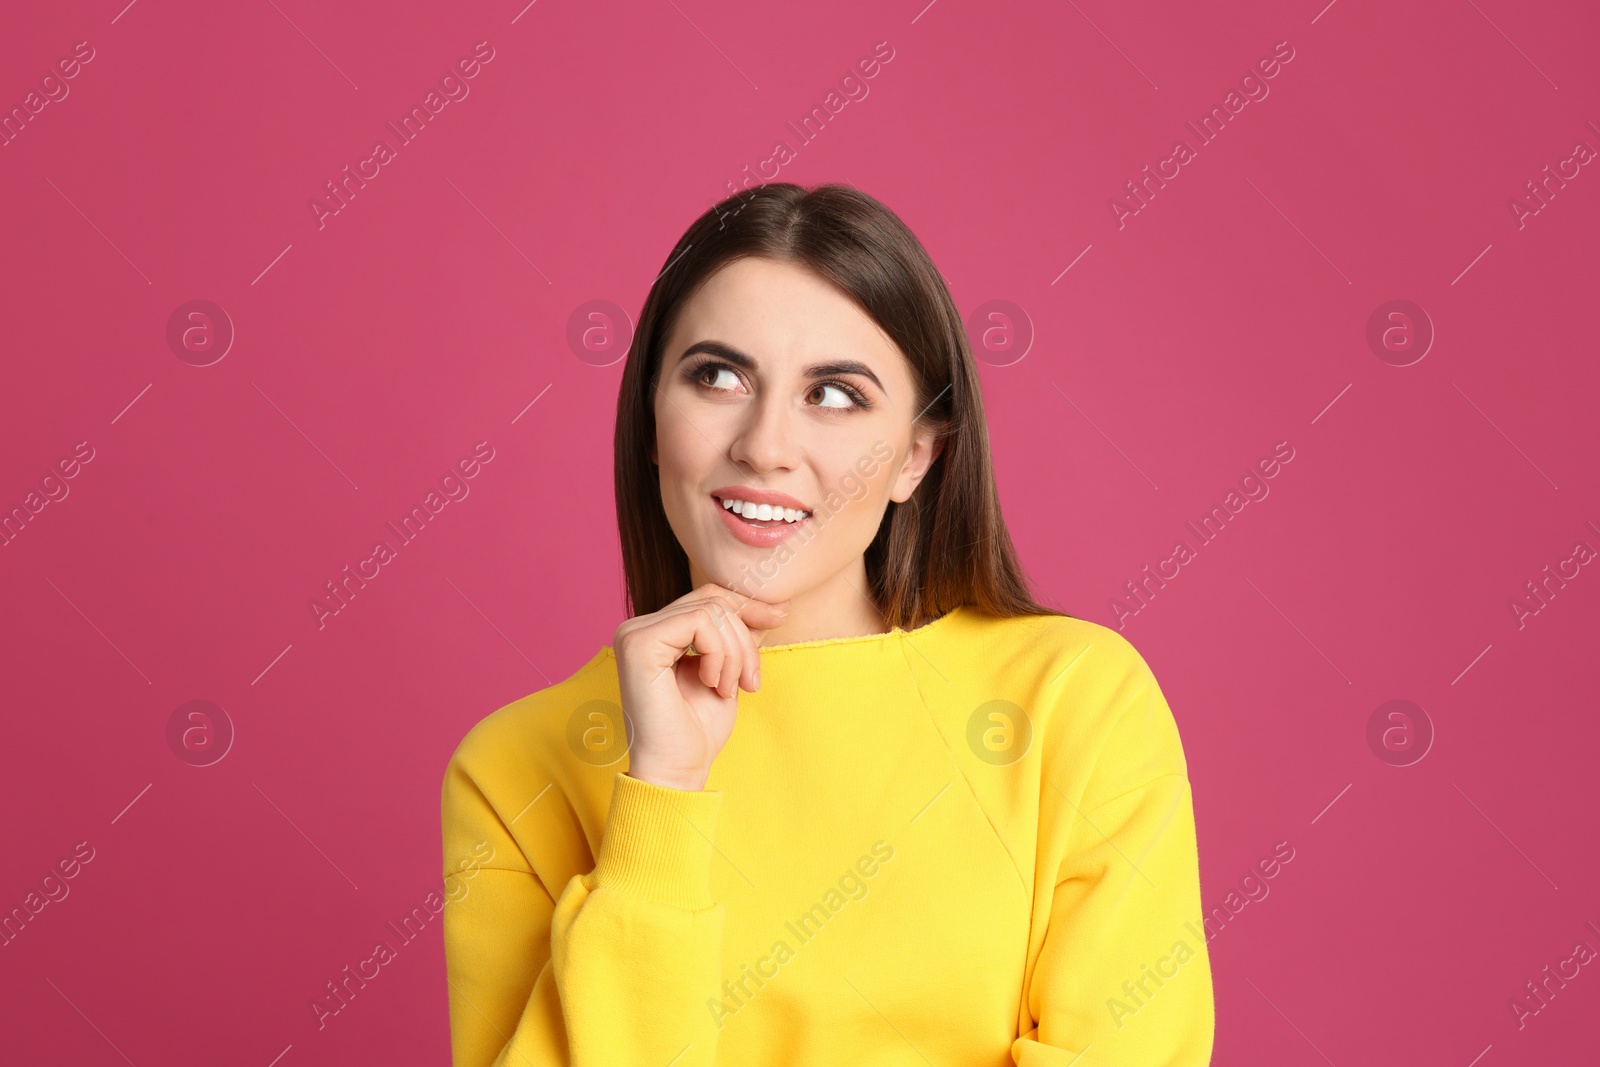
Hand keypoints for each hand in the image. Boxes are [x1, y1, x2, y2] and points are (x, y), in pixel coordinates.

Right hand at [613, 583, 788, 790]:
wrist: (678, 771)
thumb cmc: (698, 731)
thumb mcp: (728, 672)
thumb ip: (738, 637)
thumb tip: (769, 607)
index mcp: (655, 633)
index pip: (707, 597)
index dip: (747, 605)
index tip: (780, 617)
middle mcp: (638, 628)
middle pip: (711, 600)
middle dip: (745, 639)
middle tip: (751, 681)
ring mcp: (634, 634)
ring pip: (710, 610)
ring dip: (735, 653)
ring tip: (730, 689)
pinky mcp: (638, 644)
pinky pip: (700, 622)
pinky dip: (720, 653)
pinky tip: (713, 684)